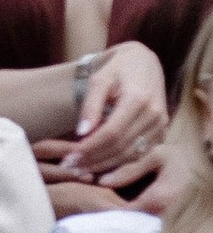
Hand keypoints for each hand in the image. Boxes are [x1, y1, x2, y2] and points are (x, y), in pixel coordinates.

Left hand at [61, 41, 168, 182]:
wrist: (144, 64)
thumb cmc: (117, 70)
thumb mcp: (99, 80)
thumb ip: (90, 105)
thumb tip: (81, 133)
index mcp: (139, 99)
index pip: (112, 132)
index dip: (90, 148)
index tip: (70, 157)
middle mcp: (154, 114)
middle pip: (121, 147)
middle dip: (94, 159)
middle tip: (70, 166)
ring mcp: (161, 125)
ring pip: (131, 155)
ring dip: (105, 165)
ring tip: (81, 168)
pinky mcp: (162, 132)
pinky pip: (139, 154)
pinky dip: (119, 163)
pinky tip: (100, 165)